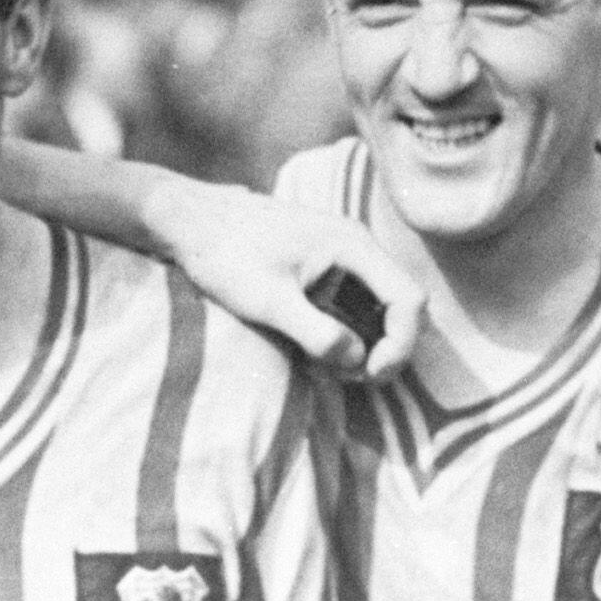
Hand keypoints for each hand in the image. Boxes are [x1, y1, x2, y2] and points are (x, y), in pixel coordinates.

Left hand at [151, 175, 423, 382]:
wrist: (192, 221)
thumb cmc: (227, 255)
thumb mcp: (269, 301)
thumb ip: (317, 332)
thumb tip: (358, 361)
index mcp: (354, 246)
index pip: (409, 299)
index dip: (400, 343)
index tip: (369, 376)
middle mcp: (357, 247)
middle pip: (402, 303)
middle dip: (388, 346)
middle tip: (354, 379)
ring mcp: (343, 257)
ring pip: (380, 306)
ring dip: (369, 342)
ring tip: (333, 369)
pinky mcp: (325, 268)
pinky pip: (356, 303)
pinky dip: (349, 332)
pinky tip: (319, 350)